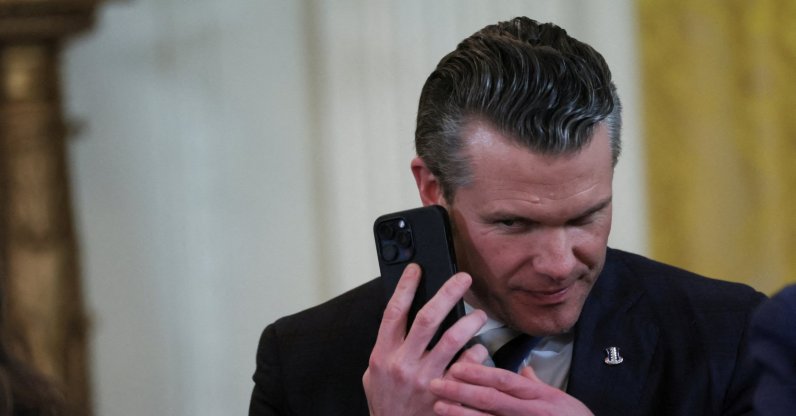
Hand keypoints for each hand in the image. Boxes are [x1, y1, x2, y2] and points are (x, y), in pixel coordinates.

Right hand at [363, 263, 487, 415]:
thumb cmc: (387, 403)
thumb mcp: (373, 372)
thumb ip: (387, 346)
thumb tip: (401, 316)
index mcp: (384, 354)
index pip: (394, 312)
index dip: (406, 287)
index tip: (417, 269)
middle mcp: (404, 364)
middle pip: (427, 318)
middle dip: (447, 293)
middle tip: (463, 279)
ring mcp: (427, 379)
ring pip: (454, 339)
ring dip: (470, 321)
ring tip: (479, 314)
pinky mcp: (448, 393)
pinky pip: (469, 365)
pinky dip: (478, 352)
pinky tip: (479, 348)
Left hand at [429, 363, 592, 415]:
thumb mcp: (561, 398)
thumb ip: (538, 384)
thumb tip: (524, 370)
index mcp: (539, 396)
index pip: (504, 380)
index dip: (479, 372)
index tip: (456, 365)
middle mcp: (529, 412)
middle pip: (490, 399)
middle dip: (461, 390)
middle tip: (434, 382)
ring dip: (460, 414)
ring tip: (438, 406)